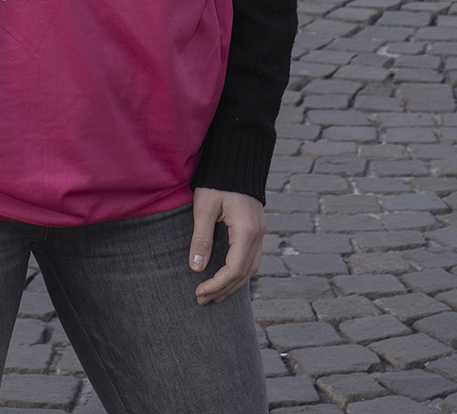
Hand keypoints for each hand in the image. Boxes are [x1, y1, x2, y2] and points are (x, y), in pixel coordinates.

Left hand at [189, 188, 265, 304]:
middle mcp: (258, 234)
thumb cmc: (217, 180)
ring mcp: (260, 231)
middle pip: (243, 274)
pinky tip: (226, 276)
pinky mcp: (257, 228)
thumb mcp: (204, 207)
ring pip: (250, 268)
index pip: (233, 270)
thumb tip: (196, 268)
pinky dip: (239, 272)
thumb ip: (201, 237)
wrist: (236, 156)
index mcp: (246, 230)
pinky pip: (252, 258)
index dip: (216, 285)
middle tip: (201, 299)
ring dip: (232, 284)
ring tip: (213, 294)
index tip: (198, 292)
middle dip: (223, 290)